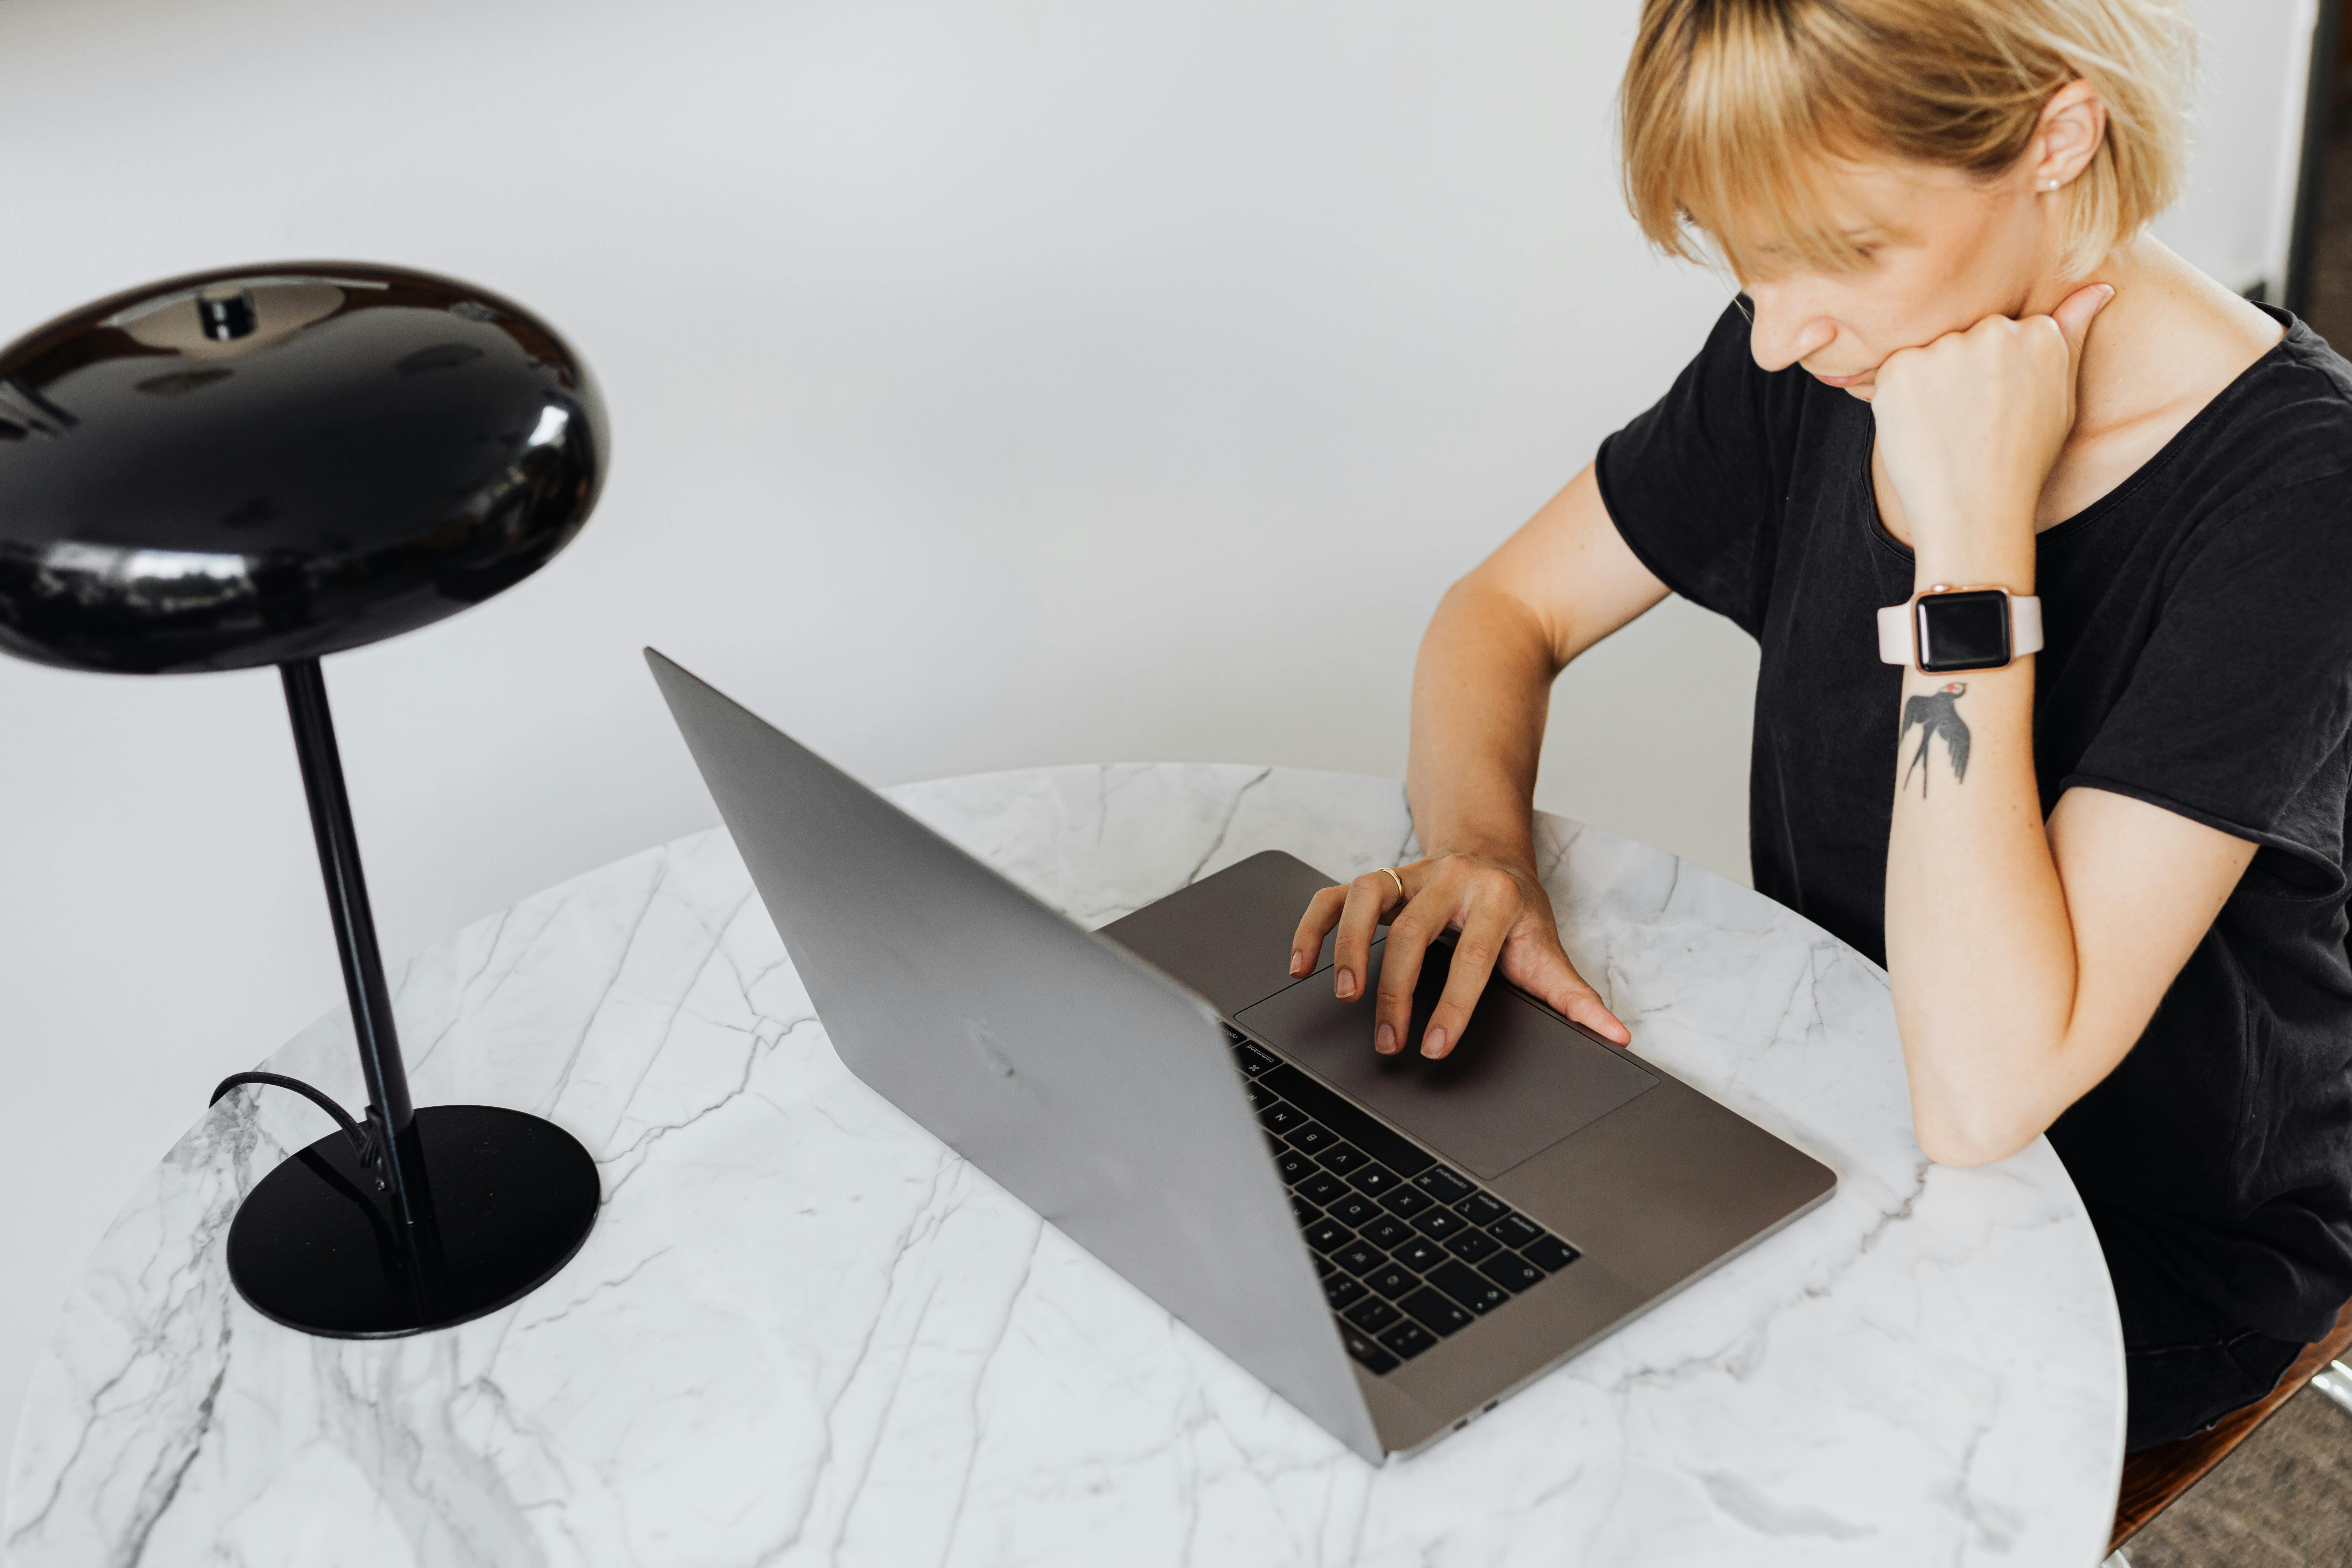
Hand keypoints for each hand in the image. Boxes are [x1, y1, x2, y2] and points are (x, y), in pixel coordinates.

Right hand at [1287, 853, 1629, 1057]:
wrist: (1491, 849)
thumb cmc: (1518, 907)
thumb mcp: (1548, 947)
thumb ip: (1576, 998)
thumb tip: (1617, 1037)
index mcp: (1497, 899)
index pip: (1471, 957)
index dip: (1453, 1004)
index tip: (1435, 1047)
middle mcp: (1449, 879)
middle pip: (1412, 933)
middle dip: (1397, 991)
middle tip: (1389, 1040)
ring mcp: (1407, 875)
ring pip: (1367, 901)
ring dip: (1351, 949)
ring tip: (1346, 995)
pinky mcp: (1377, 879)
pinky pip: (1335, 896)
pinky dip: (1313, 928)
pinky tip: (1301, 965)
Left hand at [1869, 283, 2112, 579]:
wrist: (1974, 510)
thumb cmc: (2022, 460)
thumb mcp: (2062, 399)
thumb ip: (2072, 335)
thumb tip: (2099, 287)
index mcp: (2039, 333)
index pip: (2005, 333)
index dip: (1994, 374)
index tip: (1996, 407)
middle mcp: (1994, 331)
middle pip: (1966, 335)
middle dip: (1962, 371)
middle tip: (1969, 421)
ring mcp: (1945, 347)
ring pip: (1930, 352)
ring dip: (1930, 382)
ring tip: (1946, 427)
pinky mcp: (1899, 367)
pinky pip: (1895, 370)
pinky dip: (1901, 397)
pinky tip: (1921, 429)